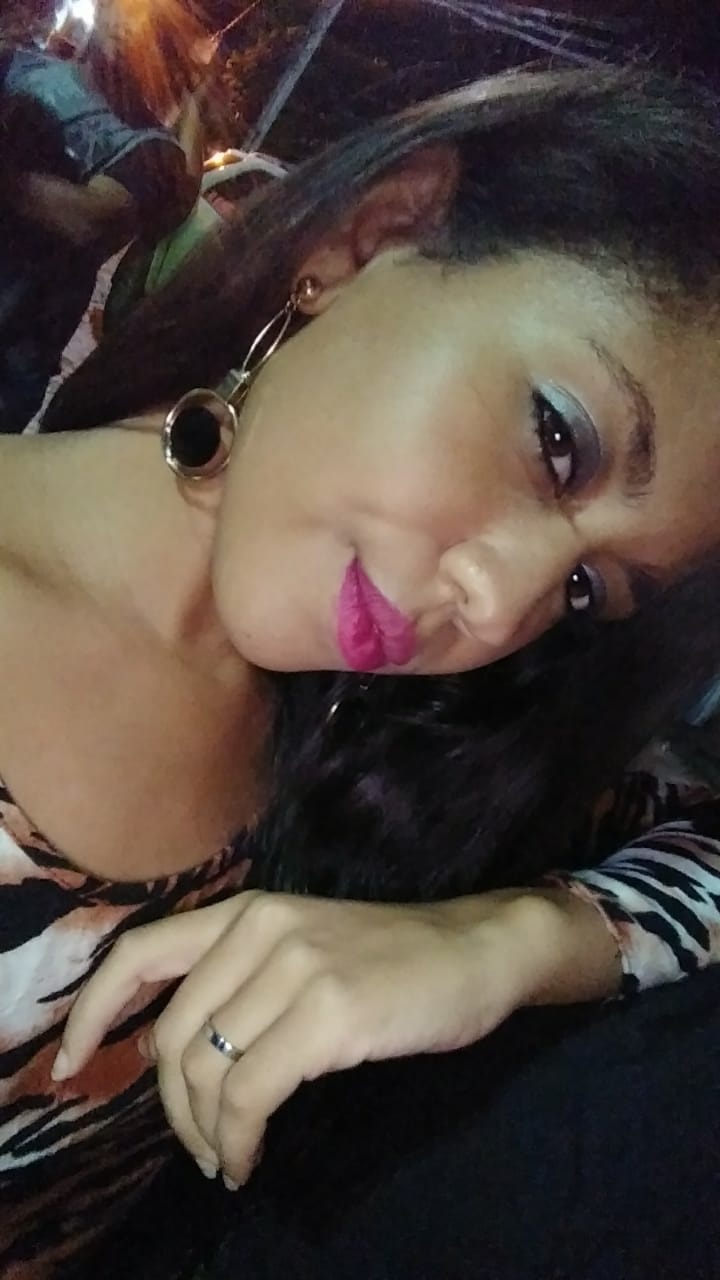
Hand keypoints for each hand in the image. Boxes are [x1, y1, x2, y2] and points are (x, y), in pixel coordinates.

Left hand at [55, 887, 618, 1185]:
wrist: (475, 950)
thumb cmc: (389, 959)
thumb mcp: (301, 945)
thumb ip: (236, 978)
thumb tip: (164, 1050)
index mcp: (248, 911)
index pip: (141, 952)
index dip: (96, 1010)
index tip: (74, 1061)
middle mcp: (263, 929)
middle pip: (173, 1035)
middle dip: (173, 1107)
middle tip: (199, 1146)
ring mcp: (297, 968)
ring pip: (209, 1072)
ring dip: (208, 1134)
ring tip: (228, 1158)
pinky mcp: (331, 1014)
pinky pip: (252, 1095)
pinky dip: (239, 1140)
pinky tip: (250, 1158)